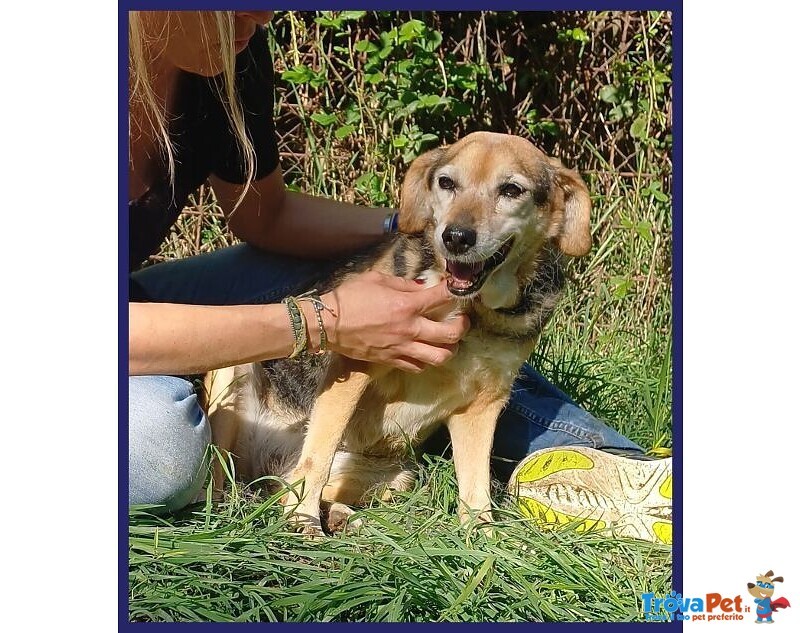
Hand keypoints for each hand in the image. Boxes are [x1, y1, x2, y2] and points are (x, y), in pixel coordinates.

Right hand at [320, 270, 469, 371]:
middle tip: (461, 321)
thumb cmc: (350, 297)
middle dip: (462, 326)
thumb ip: (404, 284)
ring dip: (449, 349)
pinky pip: (418, 366)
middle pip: (451, 334)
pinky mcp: (391, 360)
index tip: (458, 288)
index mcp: (407, 305)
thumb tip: (422, 287)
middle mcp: (410, 329)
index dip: (456, 291)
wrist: (328, 324)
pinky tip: (425, 352)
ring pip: (440, 357)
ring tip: (447, 342)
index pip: (443, 297)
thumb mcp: (377, 279)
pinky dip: (426, 361)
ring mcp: (402, 348)